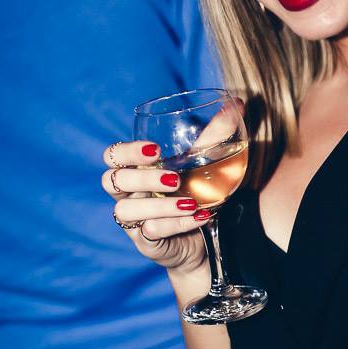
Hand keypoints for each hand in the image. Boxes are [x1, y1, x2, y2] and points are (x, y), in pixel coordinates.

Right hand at [101, 140, 209, 273]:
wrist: (206, 238)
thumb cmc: (196, 192)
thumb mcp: (205, 163)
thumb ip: (215, 136)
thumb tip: (236, 104)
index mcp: (136, 170)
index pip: (112, 156)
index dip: (126, 152)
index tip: (155, 150)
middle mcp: (128, 195)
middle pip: (111, 181)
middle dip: (142, 178)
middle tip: (175, 180)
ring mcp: (133, 220)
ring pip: (124, 210)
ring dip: (160, 205)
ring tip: (191, 203)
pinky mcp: (146, 243)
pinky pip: (150, 232)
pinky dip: (177, 224)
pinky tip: (202, 217)